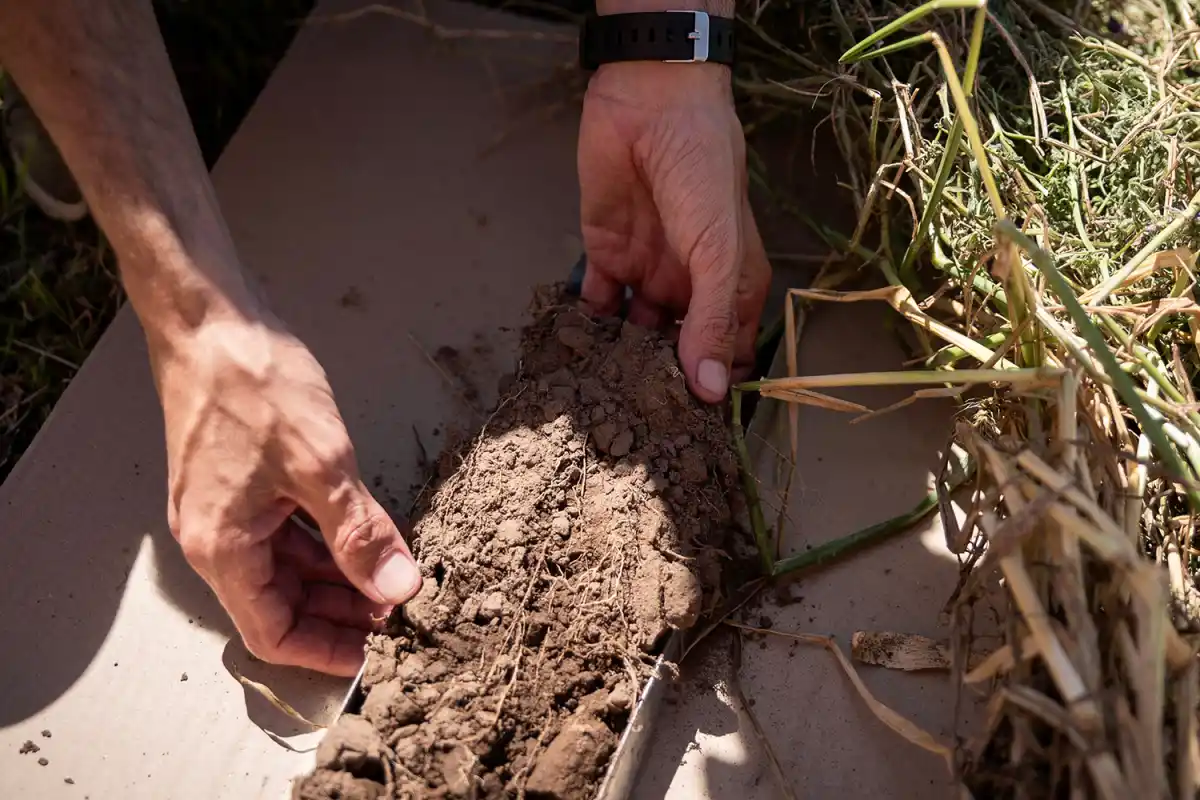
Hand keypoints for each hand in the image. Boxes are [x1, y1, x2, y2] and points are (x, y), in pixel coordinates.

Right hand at [155, 319, 421, 675]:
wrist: (210, 320)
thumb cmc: (255, 386)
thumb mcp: (321, 466)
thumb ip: (360, 533)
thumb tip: (398, 588)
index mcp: (222, 548)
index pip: (271, 632)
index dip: (325, 649)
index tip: (376, 649)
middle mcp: (215, 538)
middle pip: (279, 603)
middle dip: (339, 612)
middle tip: (396, 608)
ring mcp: (224, 508)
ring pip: (284, 568)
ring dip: (334, 577)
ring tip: (388, 576)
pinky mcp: (238, 481)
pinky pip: (282, 531)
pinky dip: (321, 542)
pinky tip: (362, 534)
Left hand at [578, 60, 770, 401]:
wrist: (650, 103)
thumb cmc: (702, 172)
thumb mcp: (719, 251)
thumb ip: (712, 320)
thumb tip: (709, 391)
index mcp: (732, 286)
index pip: (728, 352)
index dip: (716, 388)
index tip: (696, 433)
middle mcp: (691, 287)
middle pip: (679, 351)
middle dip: (663, 385)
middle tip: (642, 429)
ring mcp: (648, 273)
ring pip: (636, 335)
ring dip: (623, 363)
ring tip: (604, 404)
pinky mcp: (604, 258)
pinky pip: (595, 305)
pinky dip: (586, 329)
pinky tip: (575, 362)